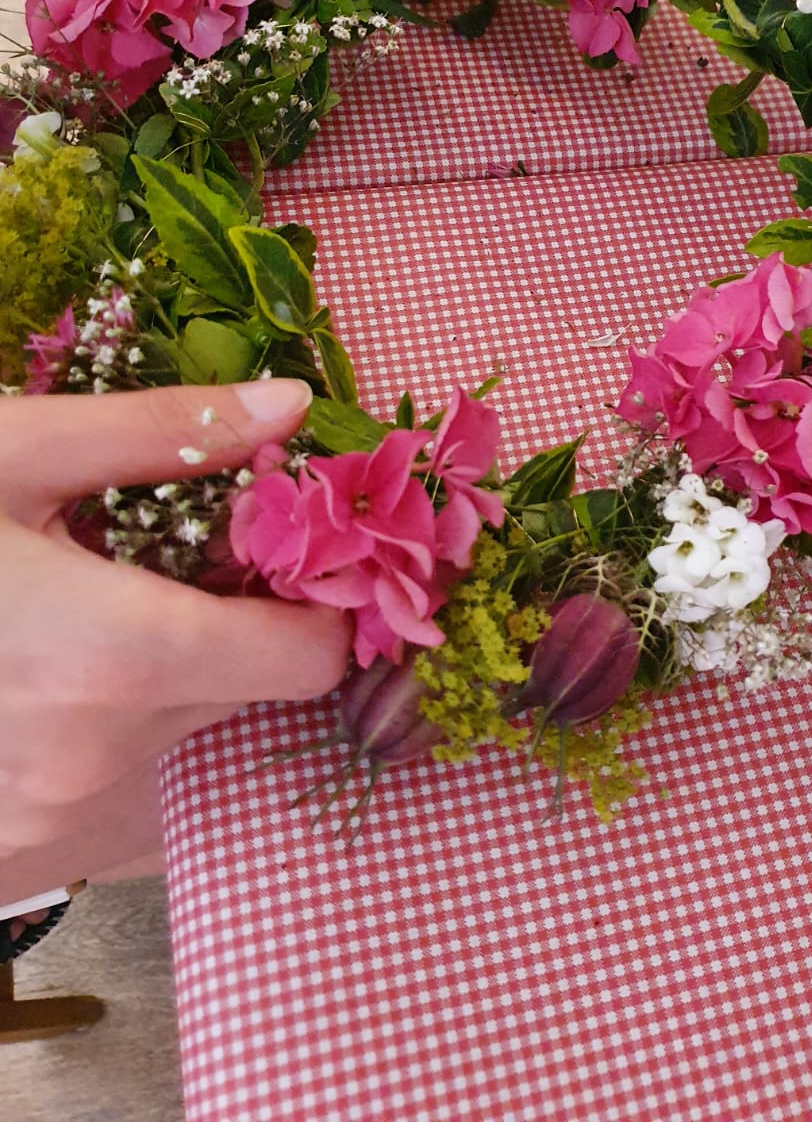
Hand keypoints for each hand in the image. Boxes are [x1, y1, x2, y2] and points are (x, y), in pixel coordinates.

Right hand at [0, 380, 350, 907]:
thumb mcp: (9, 456)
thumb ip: (164, 433)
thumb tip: (293, 405)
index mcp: (114, 658)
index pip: (308, 662)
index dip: (325, 605)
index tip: (306, 558)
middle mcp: (98, 762)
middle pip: (256, 703)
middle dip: (253, 633)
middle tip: (204, 566)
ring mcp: (55, 827)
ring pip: (196, 755)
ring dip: (190, 693)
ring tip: (121, 622)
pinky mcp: (24, 860)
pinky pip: (137, 813)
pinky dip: (137, 753)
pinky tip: (74, 688)